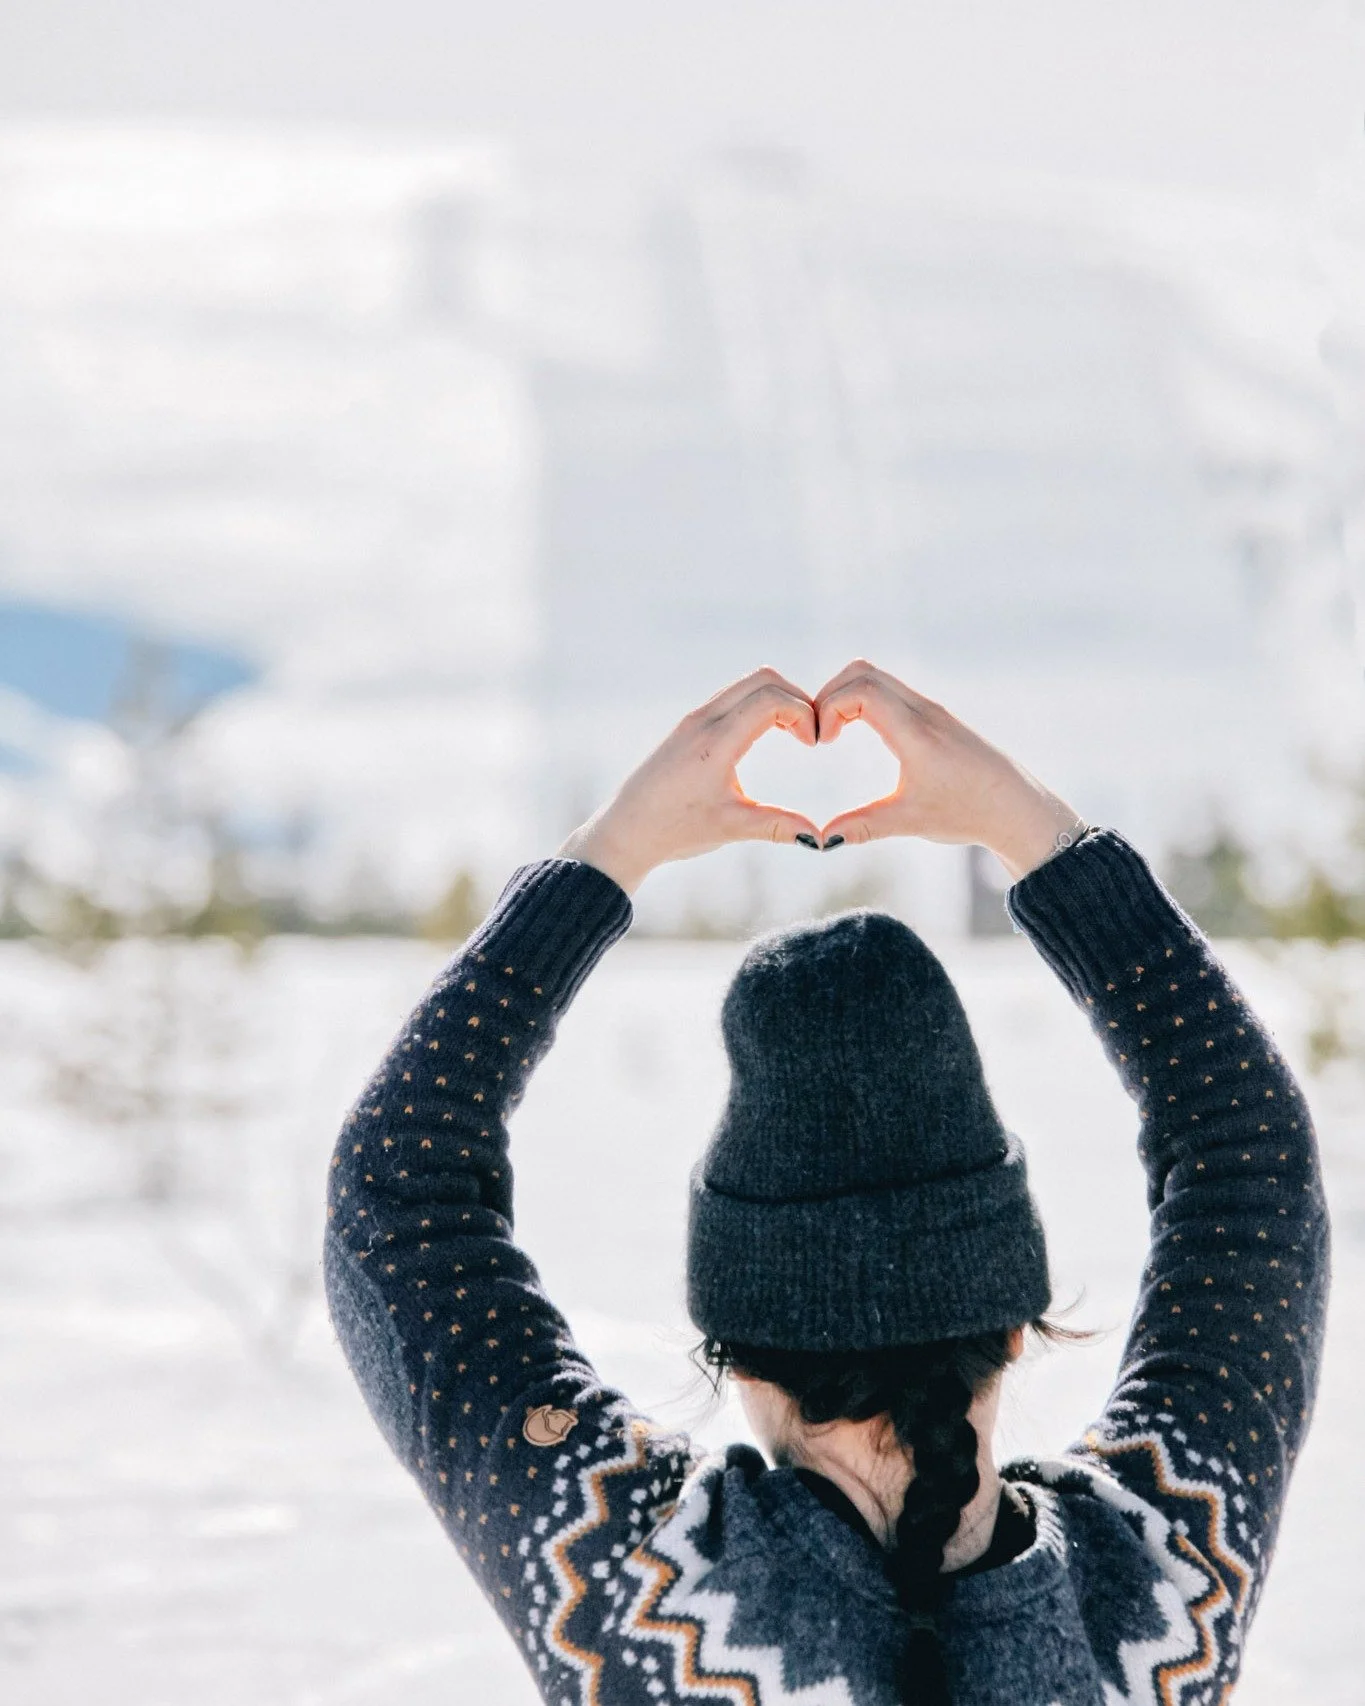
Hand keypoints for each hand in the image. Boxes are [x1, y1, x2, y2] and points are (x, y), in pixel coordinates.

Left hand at [558, 668, 821, 893]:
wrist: (625, 832)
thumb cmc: (674, 830)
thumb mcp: (730, 828)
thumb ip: (777, 827)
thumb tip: (822, 839)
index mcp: (714, 742)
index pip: (770, 699)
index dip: (804, 713)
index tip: (815, 743)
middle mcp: (702, 721)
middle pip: (762, 678)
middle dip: (796, 698)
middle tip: (811, 733)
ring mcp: (692, 720)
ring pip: (745, 684)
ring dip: (776, 699)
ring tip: (795, 734)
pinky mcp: (687, 727)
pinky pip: (730, 697)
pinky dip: (757, 704)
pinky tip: (767, 734)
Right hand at [813, 661, 1082, 880]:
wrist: (1018, 808)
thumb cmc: (969, 813)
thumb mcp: (910, 821)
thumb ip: (862, 826)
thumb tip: (819, 841)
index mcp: (916, 733)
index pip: (862, 690)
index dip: (829, 707)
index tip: (821, 743)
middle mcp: (924, 712)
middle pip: (863, 672)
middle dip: (830, 695)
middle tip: (821, 732)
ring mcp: (932, 710)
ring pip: (878, 677)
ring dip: (848, 696)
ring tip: (835, 733)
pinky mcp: (937, 716)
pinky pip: (892, 690)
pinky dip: (866, 700)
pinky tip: (860, 731)